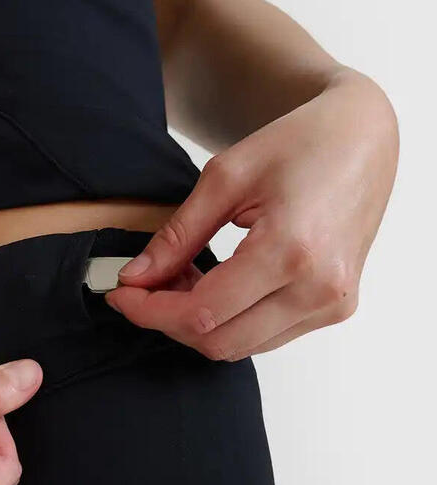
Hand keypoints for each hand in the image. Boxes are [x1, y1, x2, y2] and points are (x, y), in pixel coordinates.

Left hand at [106, 71, 398, 358]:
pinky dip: (230, 321)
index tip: (121, 294)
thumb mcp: (225, 177)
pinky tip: (213, 286)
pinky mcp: (336, 308)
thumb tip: (135, 278)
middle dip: (169, 321)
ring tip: (181, 279)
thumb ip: (177, 236)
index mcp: (292, 250)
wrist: (362, 138)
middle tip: (144, 286)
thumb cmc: (299, 143)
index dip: (151, 311)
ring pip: (241, 346)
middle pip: (219, 341)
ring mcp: (332, 303)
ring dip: (198, 323)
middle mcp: (319, 288)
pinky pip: (267, 337)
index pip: (202, 312)